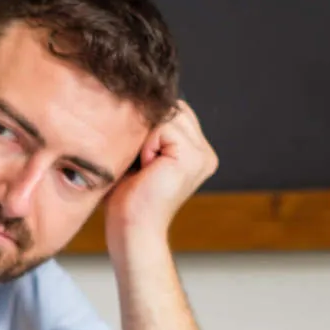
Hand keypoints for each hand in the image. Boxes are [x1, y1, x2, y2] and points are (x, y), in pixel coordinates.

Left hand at [104, 100, 217, 250]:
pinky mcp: (193, 157)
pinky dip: (146, 145)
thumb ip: (147, 131)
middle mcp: (204, 152)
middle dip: (147, 128)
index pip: (172, 112)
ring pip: (167, 115)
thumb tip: (134, 98)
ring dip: (145, 138)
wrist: (131, 231)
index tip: (135, 153)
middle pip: (172, 109)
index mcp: (195, 152)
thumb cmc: (126, 200)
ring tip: (142, 167)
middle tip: (138, 162)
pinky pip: (163, 127)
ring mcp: (202, 154)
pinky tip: (146, 168)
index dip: (147, 124)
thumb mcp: (136, 156)